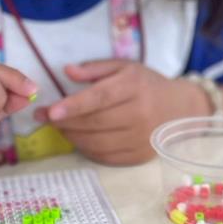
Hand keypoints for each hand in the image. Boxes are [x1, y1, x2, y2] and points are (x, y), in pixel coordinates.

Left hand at [38, 60, 208, 165]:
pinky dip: (86, 149)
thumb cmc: (146, 84)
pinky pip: (104, 157)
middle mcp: (139, 114)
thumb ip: (94, 69)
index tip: (50, 111)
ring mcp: (140, 139)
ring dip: (71, 136)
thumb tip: (67, 71)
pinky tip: (78, 138)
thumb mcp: (124, 67)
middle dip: (64, 122)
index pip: (99, 98)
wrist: (179, 108)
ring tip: (60, 126)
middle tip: (43, 117)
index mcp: (134, 87)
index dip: (73, 105)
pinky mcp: (138, 156)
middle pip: (94, 122)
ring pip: (96, 142)